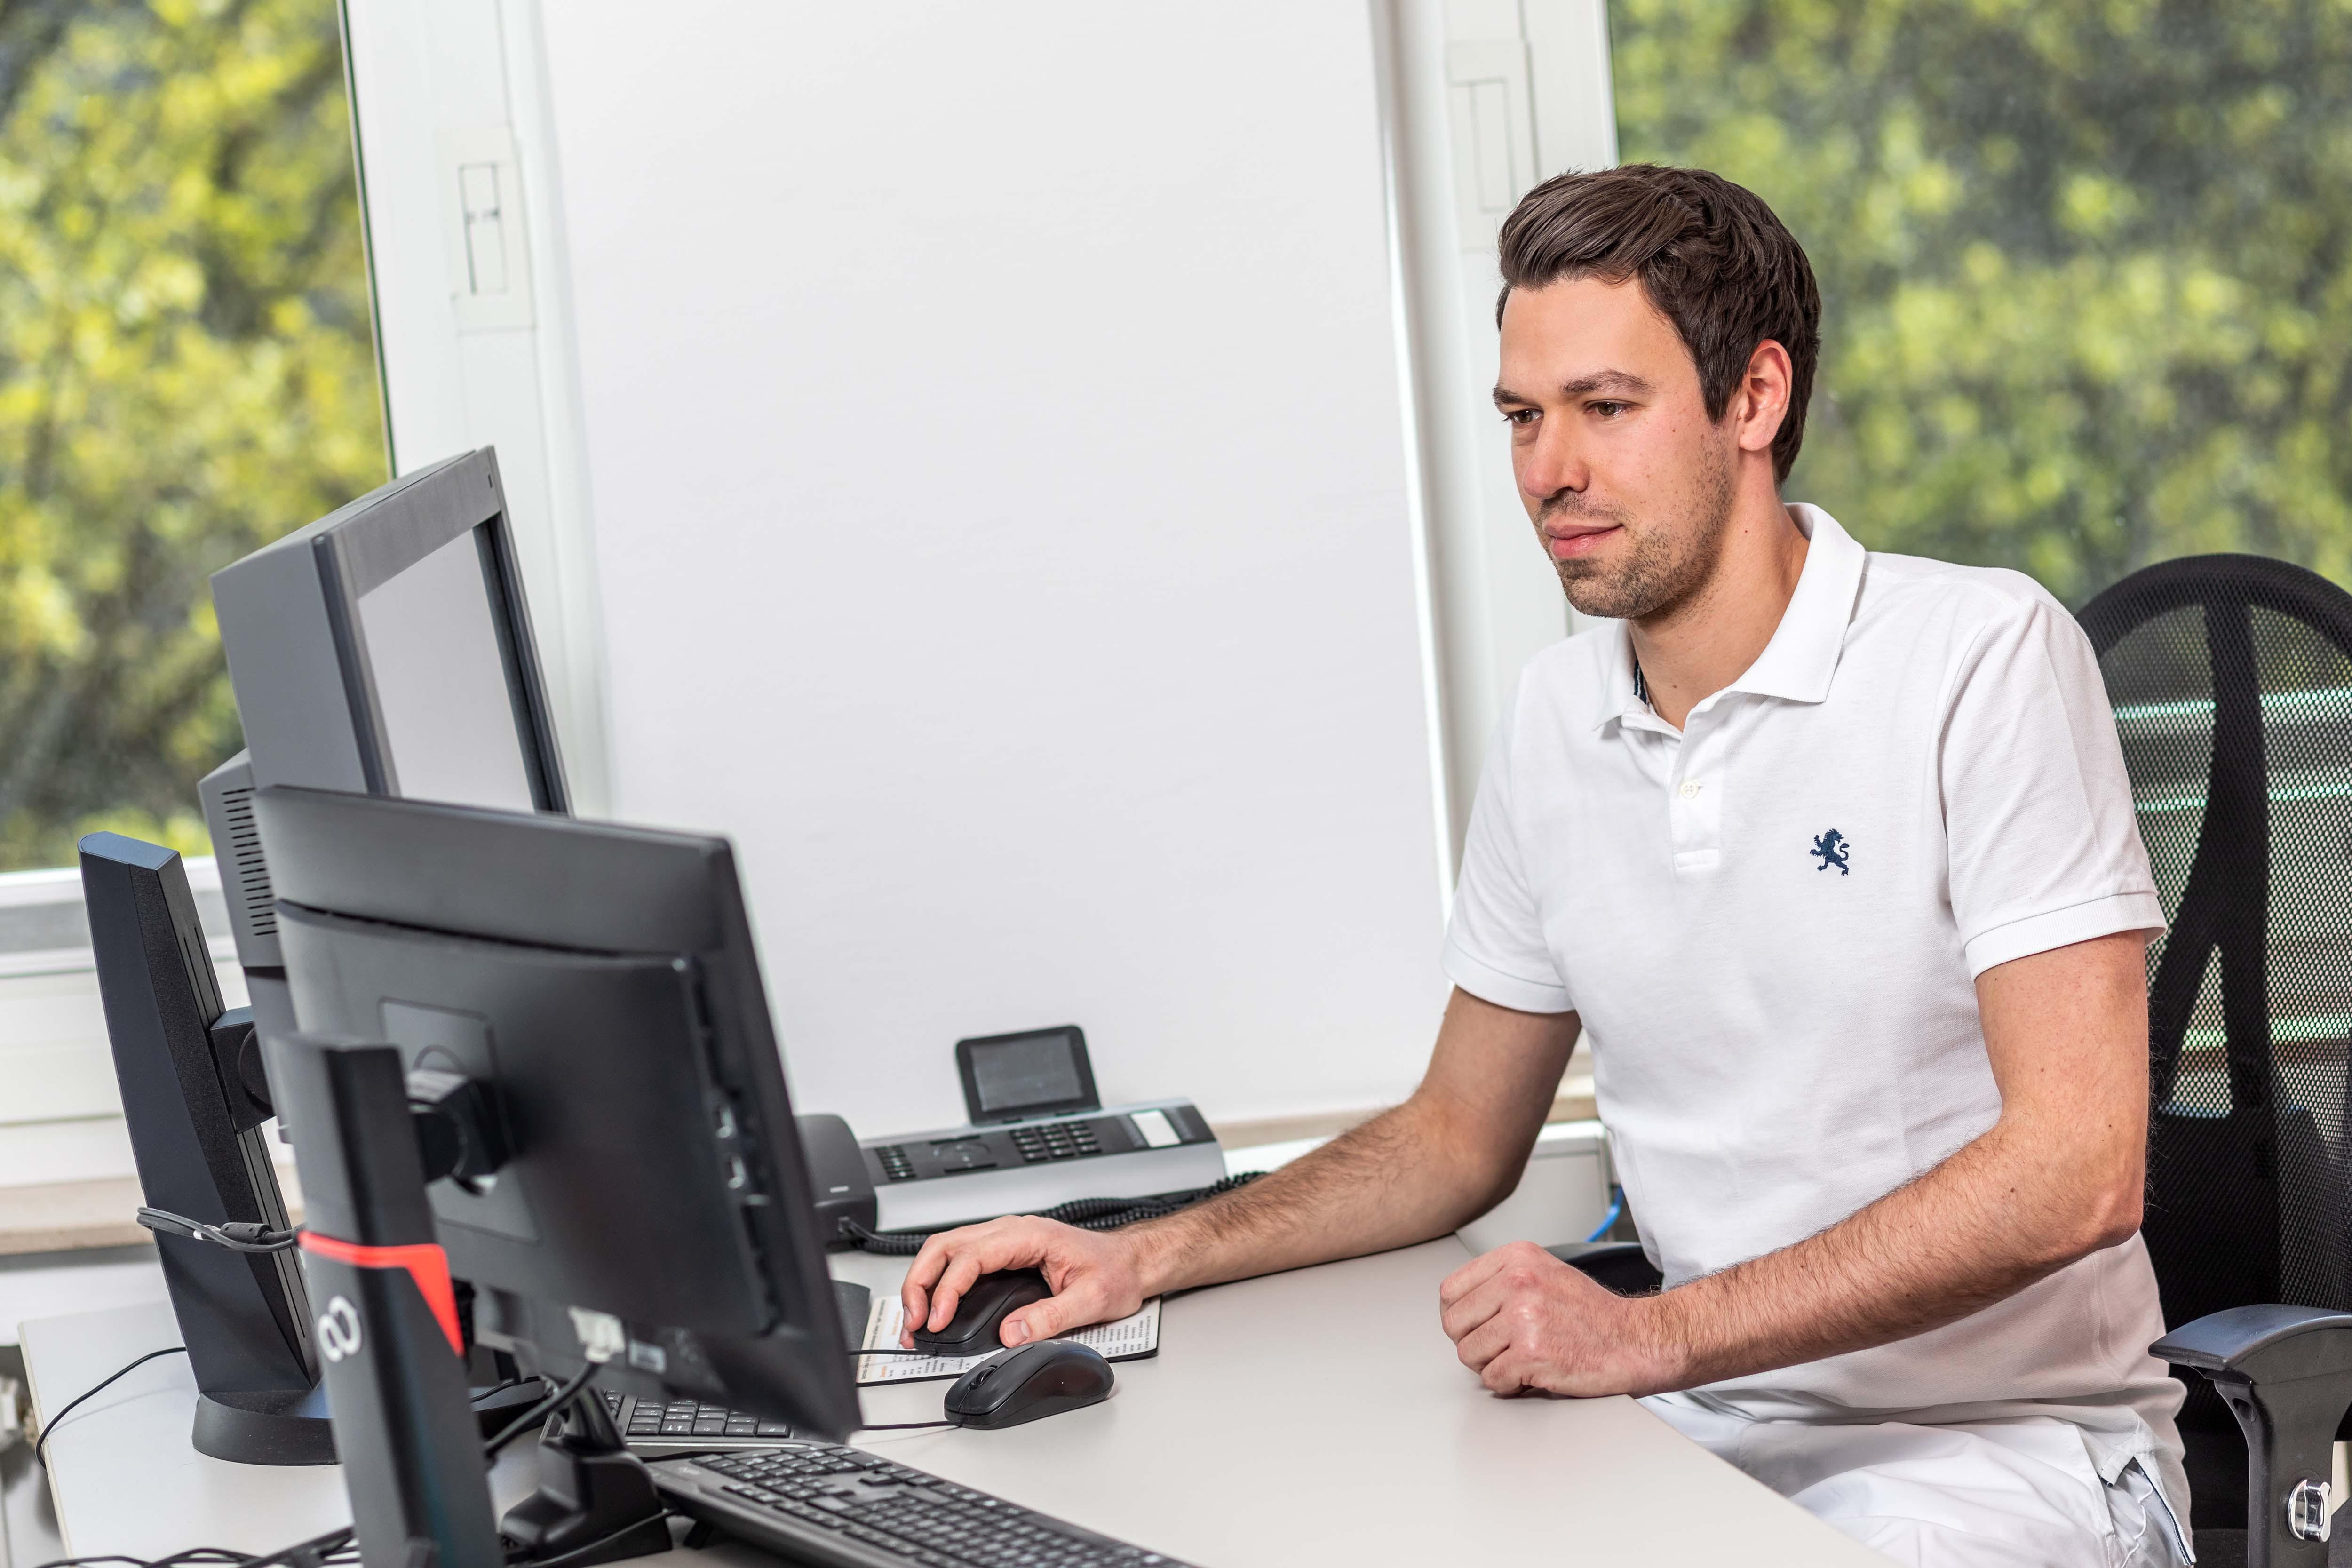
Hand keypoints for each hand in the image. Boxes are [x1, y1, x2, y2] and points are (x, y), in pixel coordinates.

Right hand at [900, 1216, 1149, 1348]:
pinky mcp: (1001, 1253)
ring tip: (914, 1320)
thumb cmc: (1114, 1272)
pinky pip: (958, 1260)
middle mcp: (1011, 1231)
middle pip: (945, 1246)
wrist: (1130, 1262)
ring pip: (945, 1250)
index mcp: (1028, 1235)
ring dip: (923, 1283)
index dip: (948, 1289)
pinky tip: (933, 1307)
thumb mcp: (1091, 1299)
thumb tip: (1011, 1334)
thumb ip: (1051, 1317)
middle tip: (913, 1323)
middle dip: (920, 1284)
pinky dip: (937, 1283)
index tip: (938, 1319)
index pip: (971, 1255)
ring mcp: (1003, 1239)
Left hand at [1438, 1241, 1678, 1396]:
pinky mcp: (1531, 1353)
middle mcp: (1517, 1281)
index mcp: (1516, 1258)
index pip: (1451, 1290)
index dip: (1459, 1316)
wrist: (1636, 1340)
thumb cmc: (1592, 1314)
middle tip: (1500, 1349)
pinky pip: (1493, 1379)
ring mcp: (1524, 1317)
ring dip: (1491, 1366)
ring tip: (1520, 1360)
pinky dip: (1510, 1385)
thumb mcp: (1544, 1273)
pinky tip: (1532, 1375)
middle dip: (1473, 1343)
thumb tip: (1457, 1304)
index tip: (1475, 1327)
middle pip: (1454, 1324)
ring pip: (1469, 1354)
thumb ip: (1501, 1281)